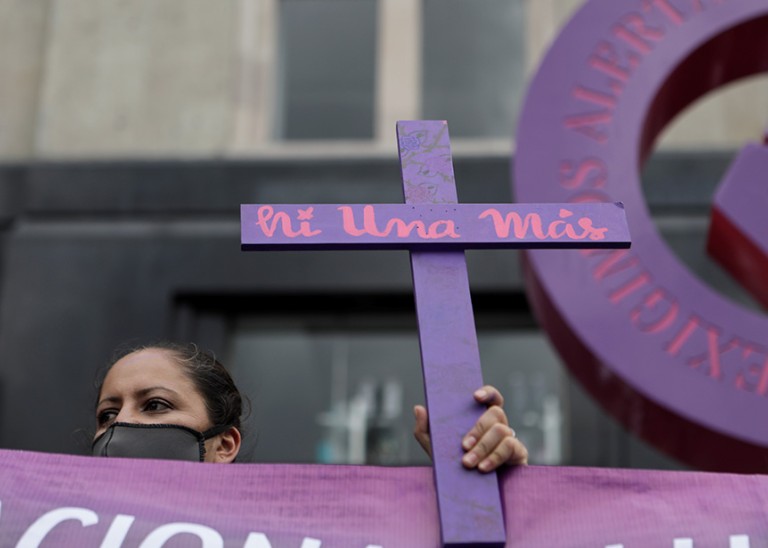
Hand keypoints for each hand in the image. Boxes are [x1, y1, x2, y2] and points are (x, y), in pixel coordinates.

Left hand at [413, 385, 527, 472]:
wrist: (470, 496)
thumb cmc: (455, 467)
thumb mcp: (436, 449)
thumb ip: (425, 429)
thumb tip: (419, 408)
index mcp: (481, 419)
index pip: (490, 398)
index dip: (487, 392)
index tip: (474, 396)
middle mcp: (498, 425)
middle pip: (495, 413)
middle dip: (478, 430)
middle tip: (463, 446)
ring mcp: (510, 438)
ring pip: (502, 430)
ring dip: (484, 446)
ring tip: (469, 463)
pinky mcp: (518, 454)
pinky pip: (511, 446)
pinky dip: (495, 456)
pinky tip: (483, 468)